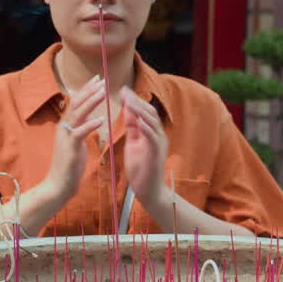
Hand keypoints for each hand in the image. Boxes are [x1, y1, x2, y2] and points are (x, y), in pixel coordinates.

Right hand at [42, 75, 105, 203]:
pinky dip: (91, 125)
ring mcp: (66, 136)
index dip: (86, 90)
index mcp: (66, 126)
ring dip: (91, 101)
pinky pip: (80, 132)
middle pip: (76, 103)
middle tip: (102, 80)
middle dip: (89, 90)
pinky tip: (102, 120)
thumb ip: (81, 131)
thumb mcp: (76, 144)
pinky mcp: (70, 147)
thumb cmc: (69, 166)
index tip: (97, 80)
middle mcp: (64, 127)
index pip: (76, 102)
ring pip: (78, 114)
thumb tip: (90, 121)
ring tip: (103, 92)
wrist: (58, 185)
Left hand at [122, 88, 167, 208]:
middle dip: (136, 101)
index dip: (134, 100)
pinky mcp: (157, 154)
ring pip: (152, 122)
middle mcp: (158, 135)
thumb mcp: (133, 145)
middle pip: (150, 112)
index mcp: (152, 133)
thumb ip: (133, 129)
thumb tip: (128, 112)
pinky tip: (138, 121)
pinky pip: (153, 137)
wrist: (148, 191)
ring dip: (140, 111)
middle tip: (124, 91)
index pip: (144, 112)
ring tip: (129, 101)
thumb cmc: (141, 170)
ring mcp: (159, 144)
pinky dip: (146, 128)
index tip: (122, 90)